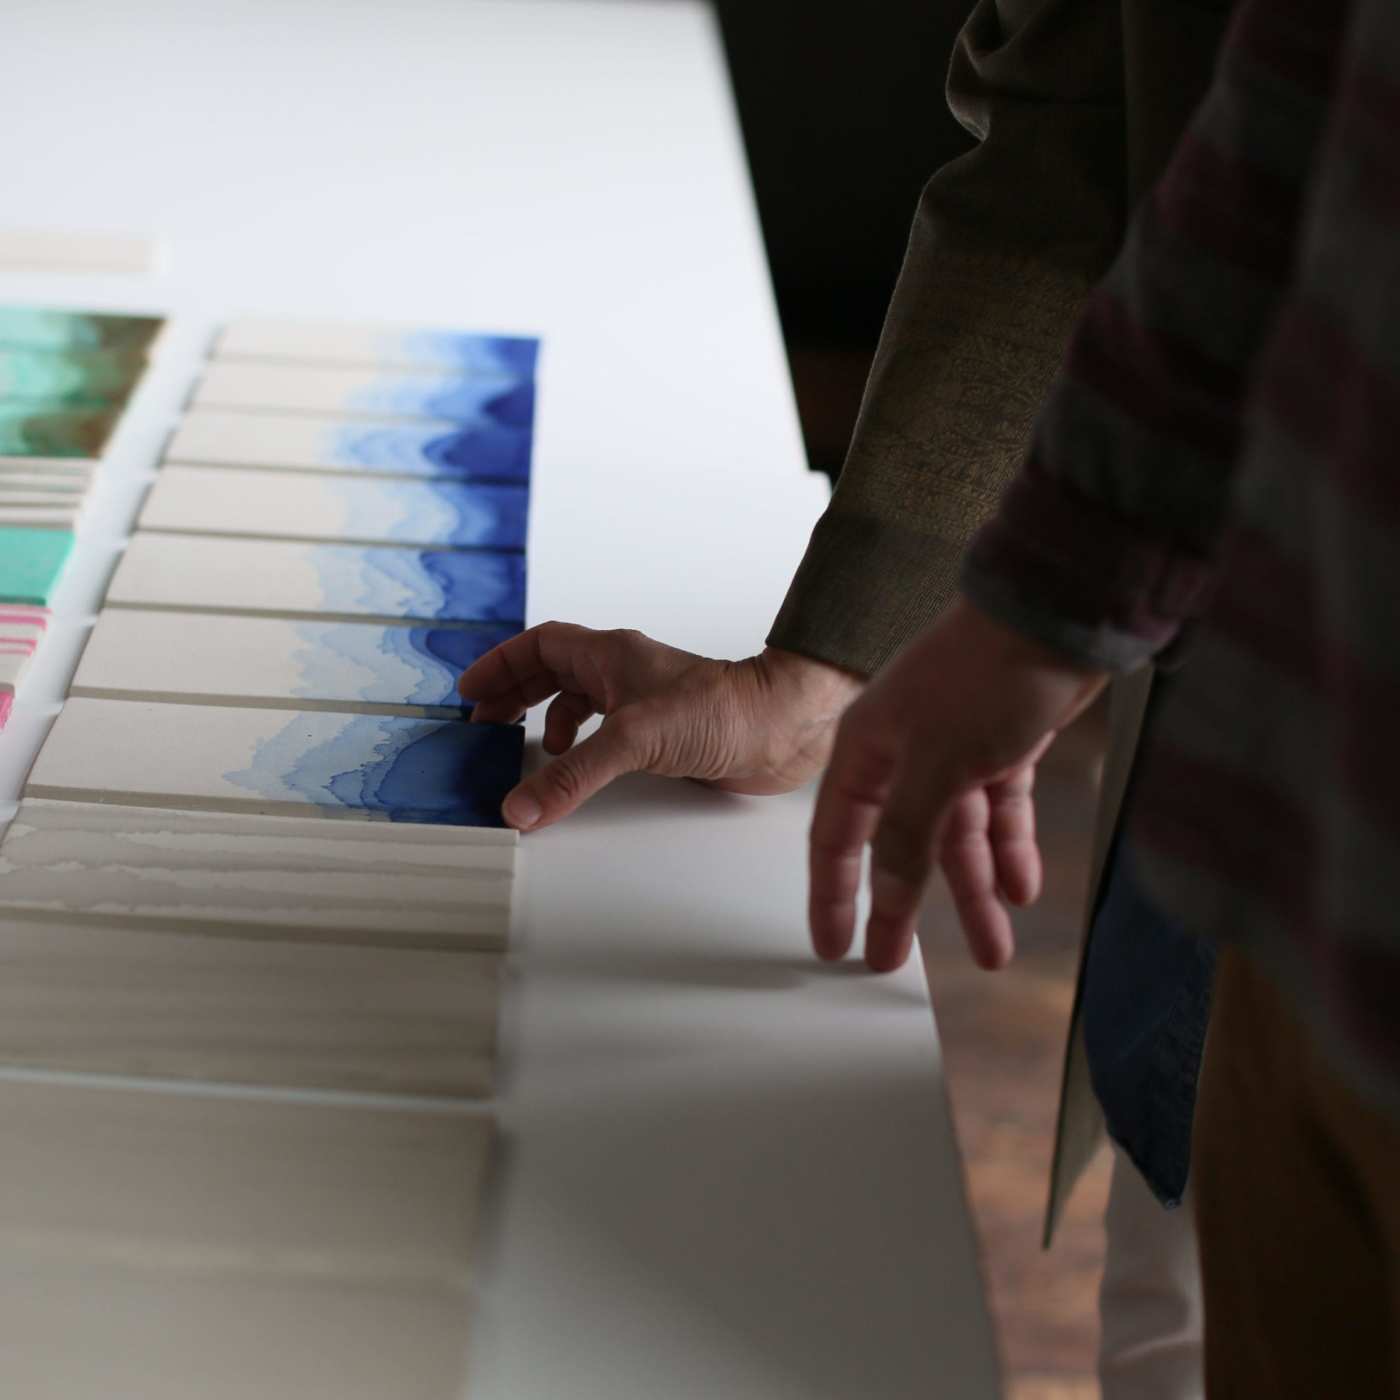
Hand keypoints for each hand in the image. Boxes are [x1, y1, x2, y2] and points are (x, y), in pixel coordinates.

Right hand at [459, 623, 862, 830]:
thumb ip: (572, 774)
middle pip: (553, 670)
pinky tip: (582, 767)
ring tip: (526, 748)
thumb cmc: (724, 710)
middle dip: (516, 692)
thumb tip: (521, 806)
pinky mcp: (664, 733)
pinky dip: (583, 746)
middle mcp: (625, 672)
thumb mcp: (633, 739)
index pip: (540, 645)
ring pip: (581, 700)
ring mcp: (645, 701)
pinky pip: (606, 732)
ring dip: (548, 720)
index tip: (471, 690)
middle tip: (485, 720)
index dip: (501, 664)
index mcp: (611, 654)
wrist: (784, 728)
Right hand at [809, 597, 1107, 973]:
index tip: (834, 945)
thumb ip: (906, 835)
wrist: (1062, 614)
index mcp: (868, 748)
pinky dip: (1010, 848)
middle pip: (898, 845)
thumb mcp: (937, 765)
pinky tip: (1023, 888)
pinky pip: (998, 811)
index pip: (836, 835)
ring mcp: (955, 749)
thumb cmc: (986, 675)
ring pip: (957, 836)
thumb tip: (885, 898)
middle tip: (896, 962)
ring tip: (996, 949)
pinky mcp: (1003, 745)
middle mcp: (904, 751)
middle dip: (904, 905)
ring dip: (976, 890)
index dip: (833, 893)